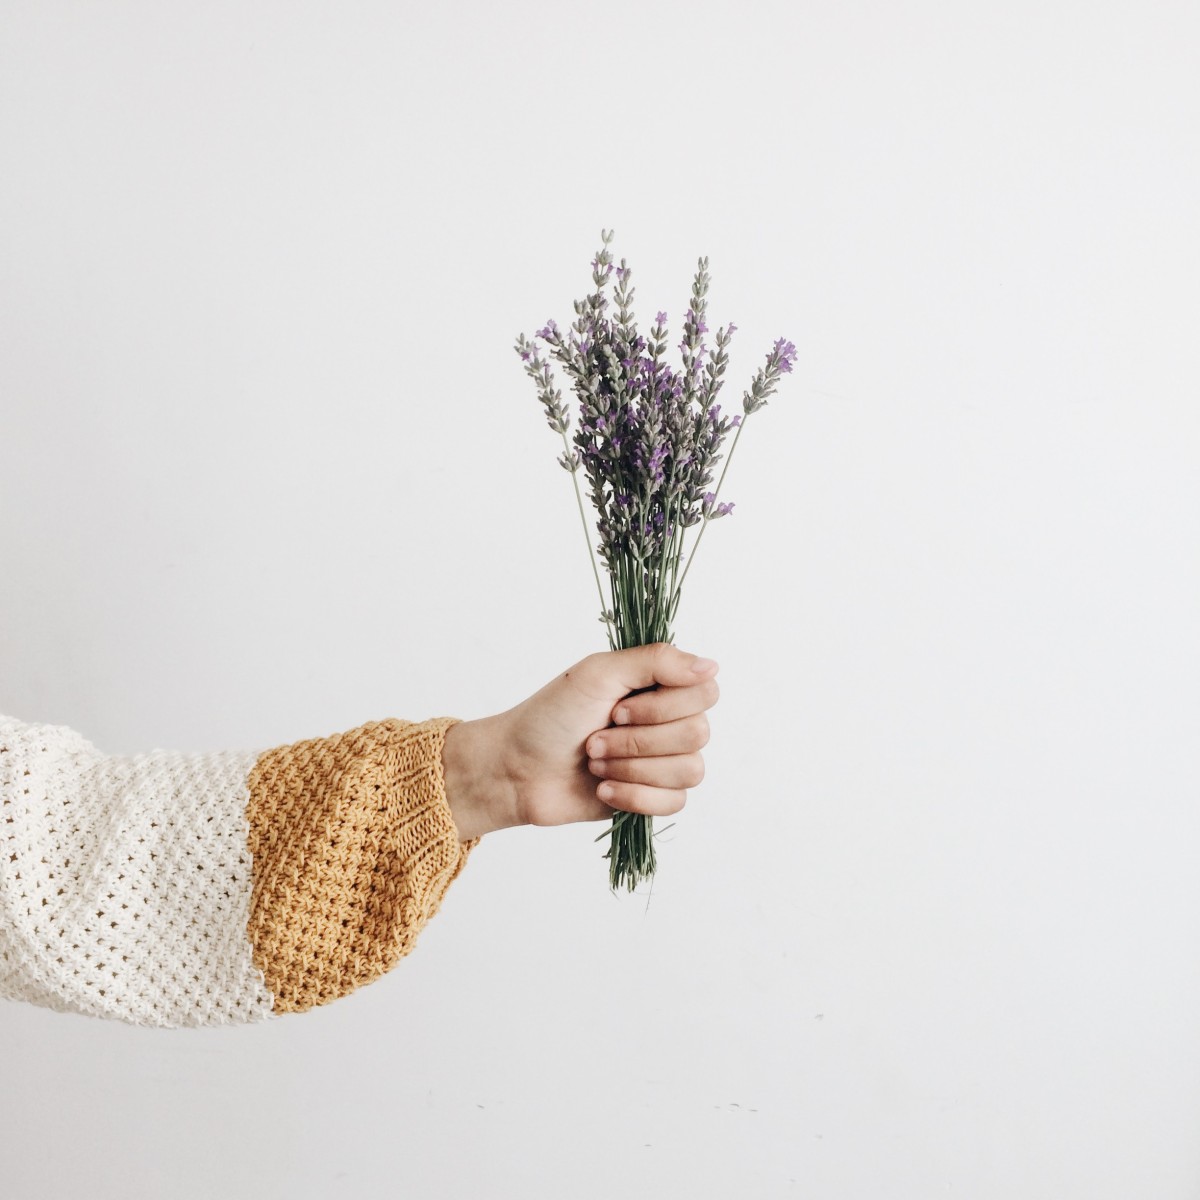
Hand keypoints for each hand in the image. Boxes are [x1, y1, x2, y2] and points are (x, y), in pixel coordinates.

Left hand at [441, 644, 719, 840]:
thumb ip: (657, 662)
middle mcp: (668, 720)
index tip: (616, 709)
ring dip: (632, 769)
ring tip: (595, 764)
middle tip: (594, 739)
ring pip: (690, 771)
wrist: (517, 770)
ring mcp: (662, 760)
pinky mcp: (653, 797)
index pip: (705, 692)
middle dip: (638, 741)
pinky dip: (633, 797)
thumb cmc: (550, 716)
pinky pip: (674, 802)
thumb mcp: (599, 673)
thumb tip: (711, 666)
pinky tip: (603, 790)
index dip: (664, 707)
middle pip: (698, 734)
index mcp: (659, 685)